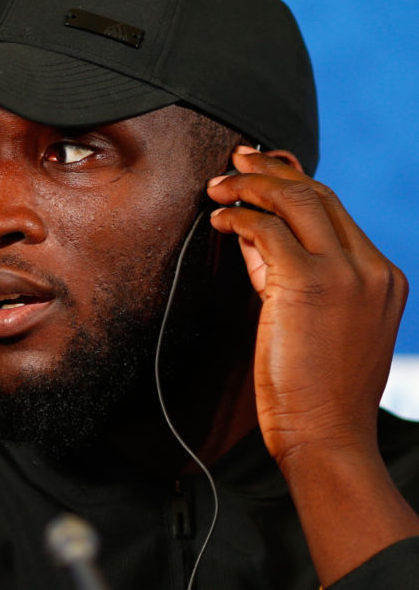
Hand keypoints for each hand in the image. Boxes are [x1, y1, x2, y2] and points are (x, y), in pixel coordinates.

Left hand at [207, 145, 418, 585]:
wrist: (327, 437)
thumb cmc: (313, 389)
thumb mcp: (311, 318)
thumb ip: (289, 272)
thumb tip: (252, 229)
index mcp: (383, 276)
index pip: (335, 210)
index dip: (292, 182)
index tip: (259, 168)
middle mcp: (373, 268)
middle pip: (320, 194)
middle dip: (271, 171)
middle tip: (233, 162)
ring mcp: (347, 274)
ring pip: (298, 200)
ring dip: (250, 186)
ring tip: (217, 188)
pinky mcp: (311, 284)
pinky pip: (268, 228)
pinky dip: (238, 217)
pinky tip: (217, 221)